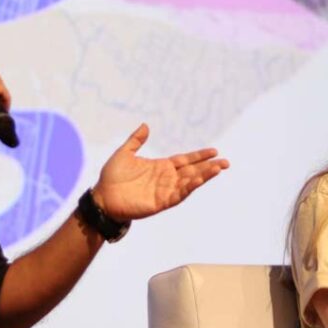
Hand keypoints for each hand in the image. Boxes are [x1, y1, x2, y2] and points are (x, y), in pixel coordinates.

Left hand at [92, 124, 228, 221]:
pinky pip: (178, 195)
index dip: (199, 156)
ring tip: (218, 169)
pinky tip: (198, 180)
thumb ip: (136, 140)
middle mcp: (166, 178)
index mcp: (161, 166)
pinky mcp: (160, 202)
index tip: (214, 150)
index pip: (185, 160)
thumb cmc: (111, 177)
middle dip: (209, 167)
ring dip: (204, 177)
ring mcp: (164, 191)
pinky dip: (189, 188)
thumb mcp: (124, 153)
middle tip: (226, 162)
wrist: (102, 197)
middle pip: (192, 171)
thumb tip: (145, 125)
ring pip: (189, 183)